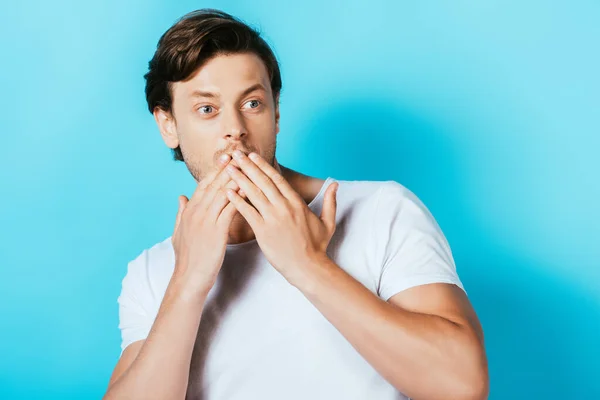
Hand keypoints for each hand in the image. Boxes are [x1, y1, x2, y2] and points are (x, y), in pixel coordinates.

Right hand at [170, 154, 243, 296]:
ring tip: (248, 165)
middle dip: (227, 167)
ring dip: (236, 178)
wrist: (188, 278)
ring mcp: (205, 220)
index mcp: (189, 210)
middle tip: (239, 153)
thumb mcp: (178, 232)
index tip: (226, 157)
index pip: (204, 184)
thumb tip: (180, 196)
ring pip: (223, 193)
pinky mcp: (216, 231)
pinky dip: (240, 197)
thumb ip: (180, 212)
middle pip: (214, 183)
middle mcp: (196, 211)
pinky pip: (230, 209)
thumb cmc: (186, 258)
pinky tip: (250, 189)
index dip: (216, 169)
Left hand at [224, 150, 338, 285]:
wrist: (308, 267)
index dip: (263, 166)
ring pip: (254, 193)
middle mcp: (284, 207)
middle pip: (263, 181)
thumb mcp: (328, 222)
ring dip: (240, 179)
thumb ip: (330, 201)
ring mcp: (273, 218)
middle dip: (248, 166)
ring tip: (229, 168)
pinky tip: (227, 192)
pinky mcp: (263, 231)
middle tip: (235, 154)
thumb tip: (335, 184)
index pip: (277, 179)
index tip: (252, 156)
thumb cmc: (317, 247)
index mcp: (297, 203)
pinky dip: (237, 201)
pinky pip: (247, 212)